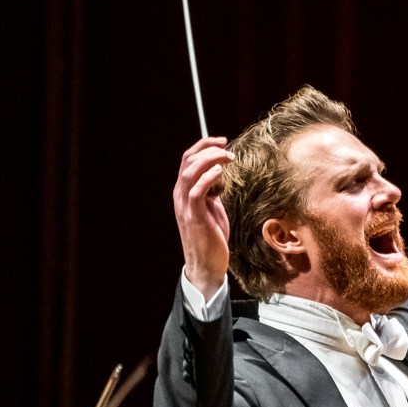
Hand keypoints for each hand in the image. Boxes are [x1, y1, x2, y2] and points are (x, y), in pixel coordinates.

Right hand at [173, 136, 233, 297]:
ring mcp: (185, 206)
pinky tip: (220, 173)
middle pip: (187, 161)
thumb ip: (211, 191)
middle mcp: (180, 196)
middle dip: (207, 148)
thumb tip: (218, 174)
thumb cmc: (211, 237)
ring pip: (190, 172)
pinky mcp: (194, 217)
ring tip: (227, 158)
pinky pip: (196, 191)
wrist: (207, 265)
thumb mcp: (211, 208)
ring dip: (209, 160)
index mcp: (184, 192)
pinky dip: (208, 178)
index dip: (203, 146)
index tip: (222, 141)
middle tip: (227, 148)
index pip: (187, 160)